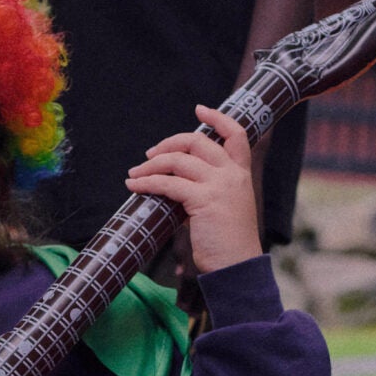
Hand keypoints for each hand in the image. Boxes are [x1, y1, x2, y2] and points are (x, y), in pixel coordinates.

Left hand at [125, 105, 261, 274]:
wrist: (237, 267)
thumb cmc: (228, 245)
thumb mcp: (223, 210)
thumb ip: (205, 193)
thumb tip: (175, 189)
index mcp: (241, 174)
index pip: (236, 134)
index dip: (217, 118)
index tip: (200, 108)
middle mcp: (232, 174)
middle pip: (197, 141)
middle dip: (168, 144)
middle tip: (149, 155)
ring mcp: (219, 184)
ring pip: (178, 160)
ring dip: (150, 165)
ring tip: (134, 175)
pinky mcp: (203, 199)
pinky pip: (168, 183)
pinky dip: (147, 182)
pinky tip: (134, 186)